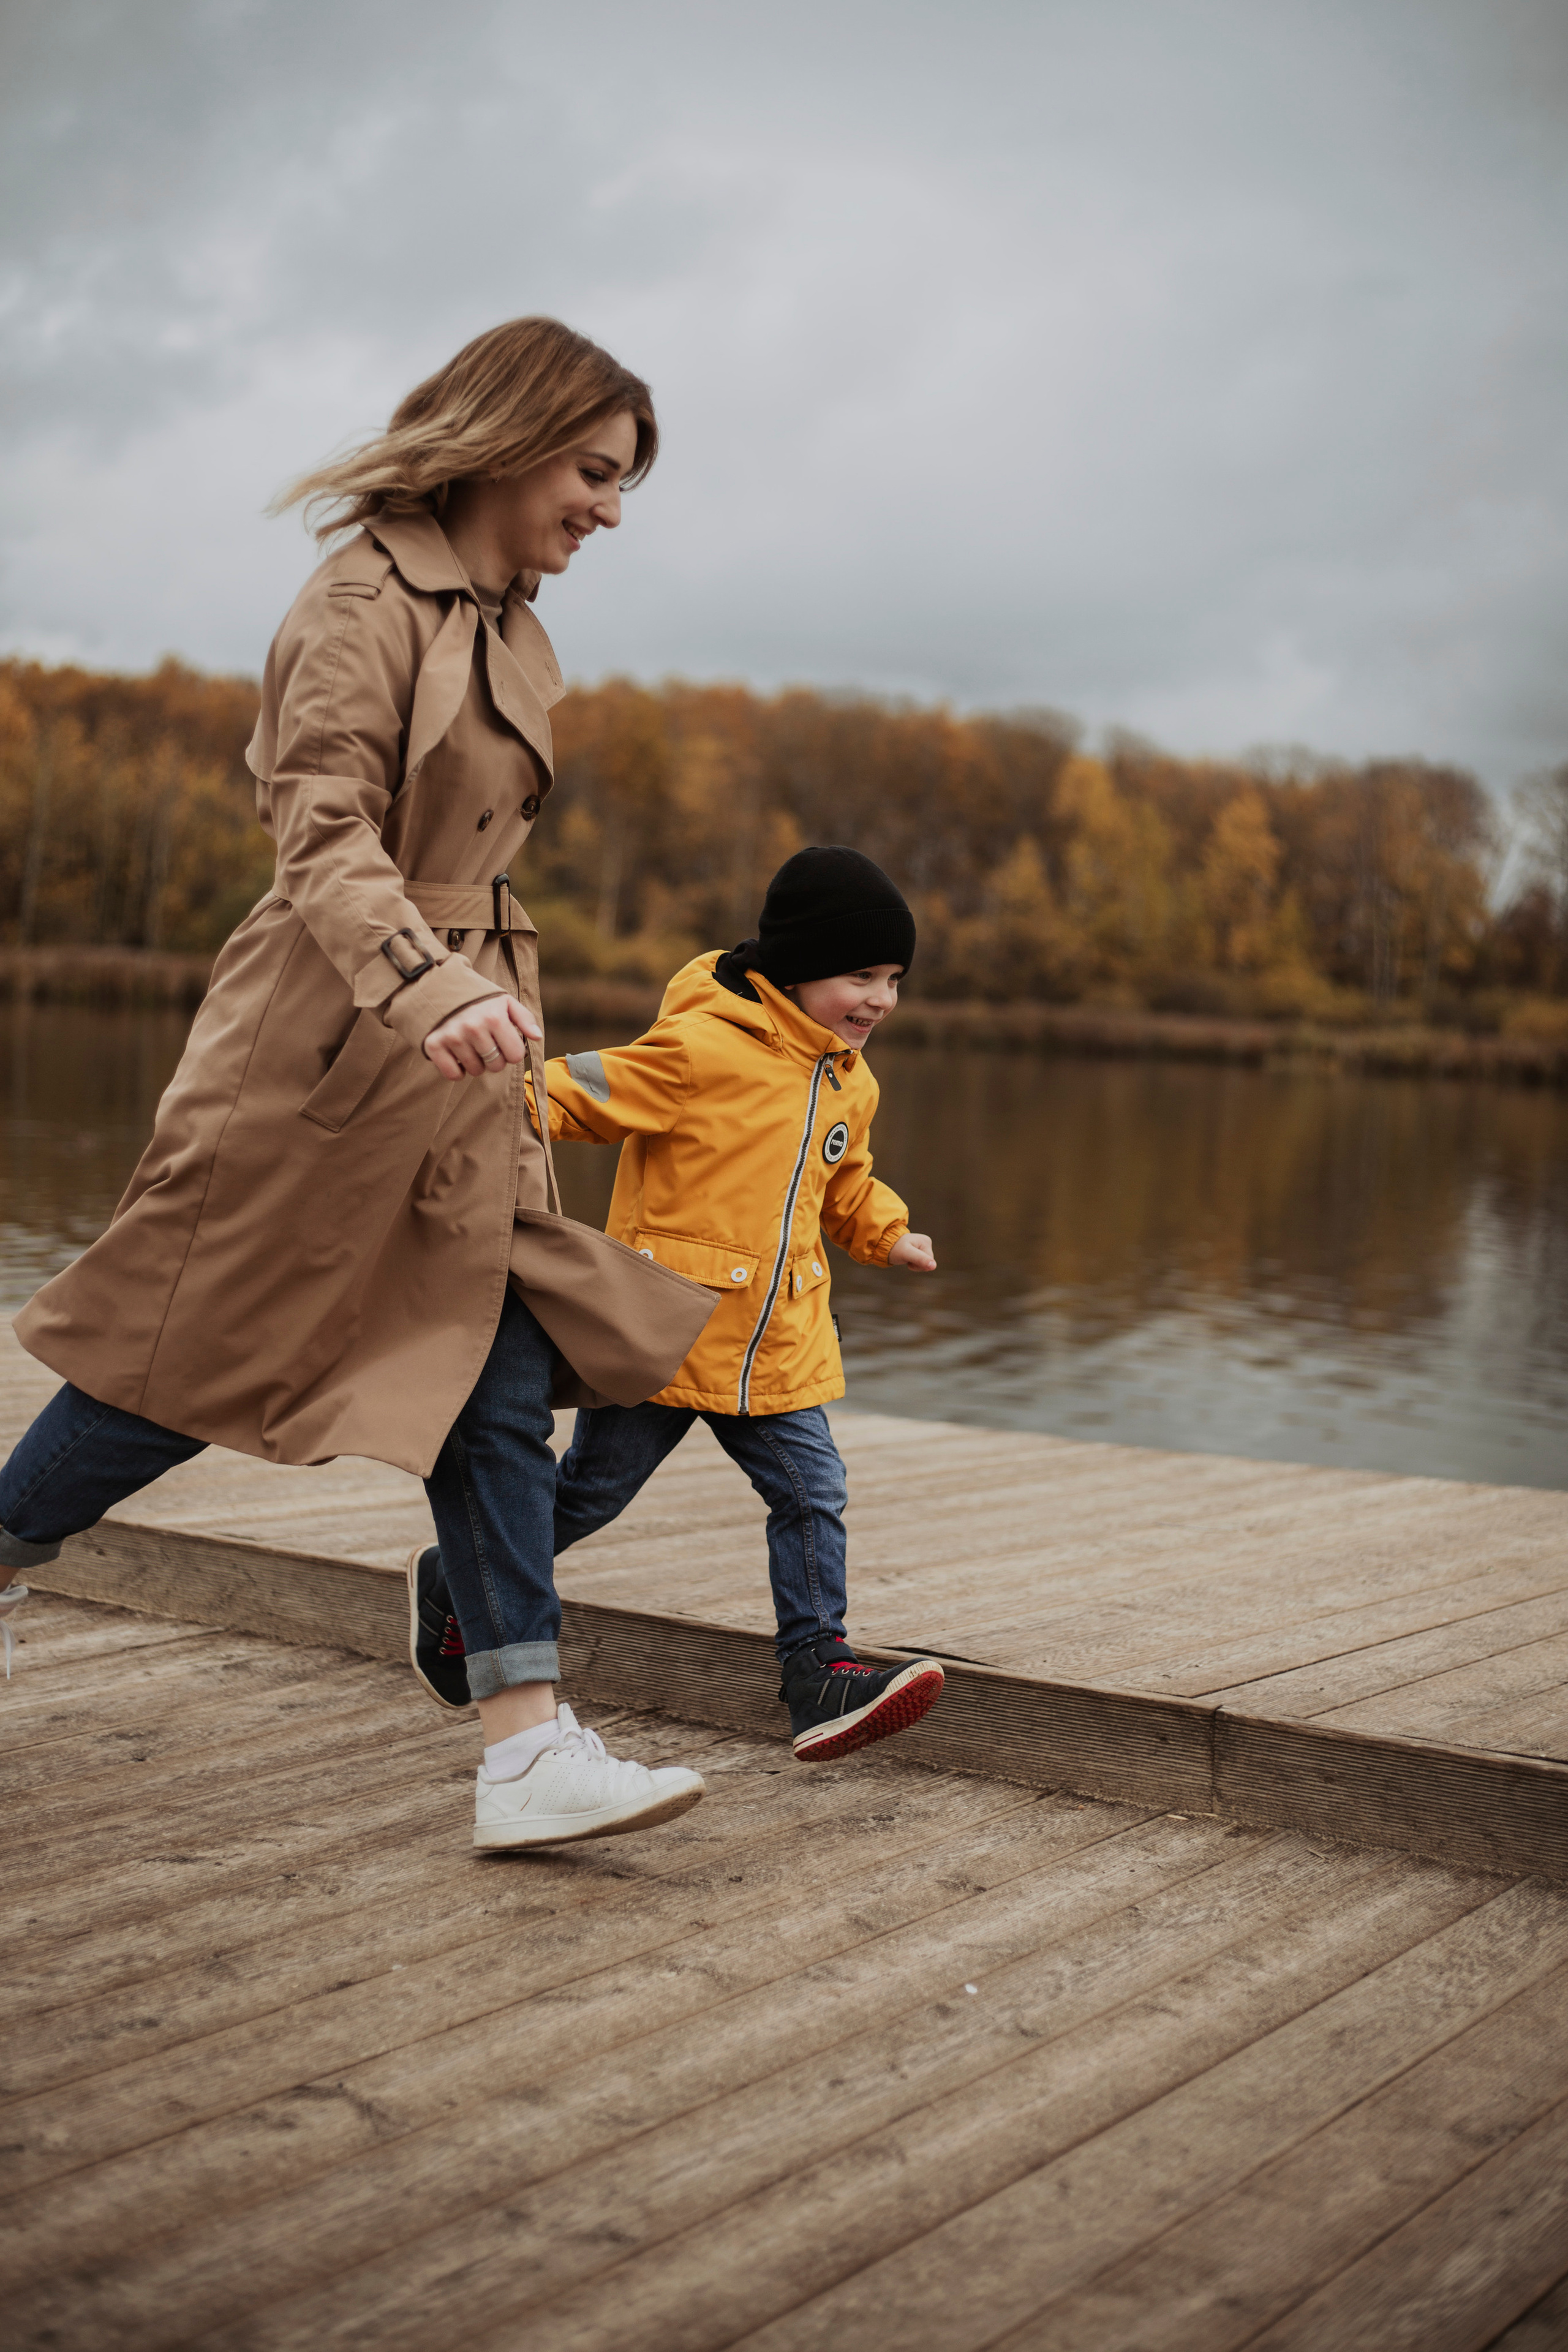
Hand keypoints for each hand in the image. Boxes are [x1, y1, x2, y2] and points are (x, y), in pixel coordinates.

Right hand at [423, 993, 541, 1079]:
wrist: (440, 988)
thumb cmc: (479, 1000)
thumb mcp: (505, 1002)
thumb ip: (525, 1019)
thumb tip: (537, 1037)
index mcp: (494, 1017)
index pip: (516, 1056)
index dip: (512, 1051)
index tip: (503, 1041)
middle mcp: (473, 1027)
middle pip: (496, 1066)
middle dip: (494, 1058)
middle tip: (485, 1043)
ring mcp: (452, 1037)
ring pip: (476, 1071)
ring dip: (476, 1063)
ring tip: (470, 1046)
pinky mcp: (434, 1044)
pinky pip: (453, 1075)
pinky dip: (456, 1070)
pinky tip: (457, 1055)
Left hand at [888, 1231, 936, 1272]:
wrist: (884, 1245)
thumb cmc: (895, 1248)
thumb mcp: (907, 1254)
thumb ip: (920, 1259)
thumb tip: (934, 1266)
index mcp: (926, 1241)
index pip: (929, 1261)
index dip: (918, 1265)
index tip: (908, 1258)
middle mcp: (926, 1242)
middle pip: (928, 1263)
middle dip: (916, 1265)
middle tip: (906, 1258)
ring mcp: (923, 1246)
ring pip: (924, 1264)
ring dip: (914, 1264)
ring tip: (905, 1257)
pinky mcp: (919, 1250)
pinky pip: (920, 1263)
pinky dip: (912, 1263)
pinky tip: (906, 1258)